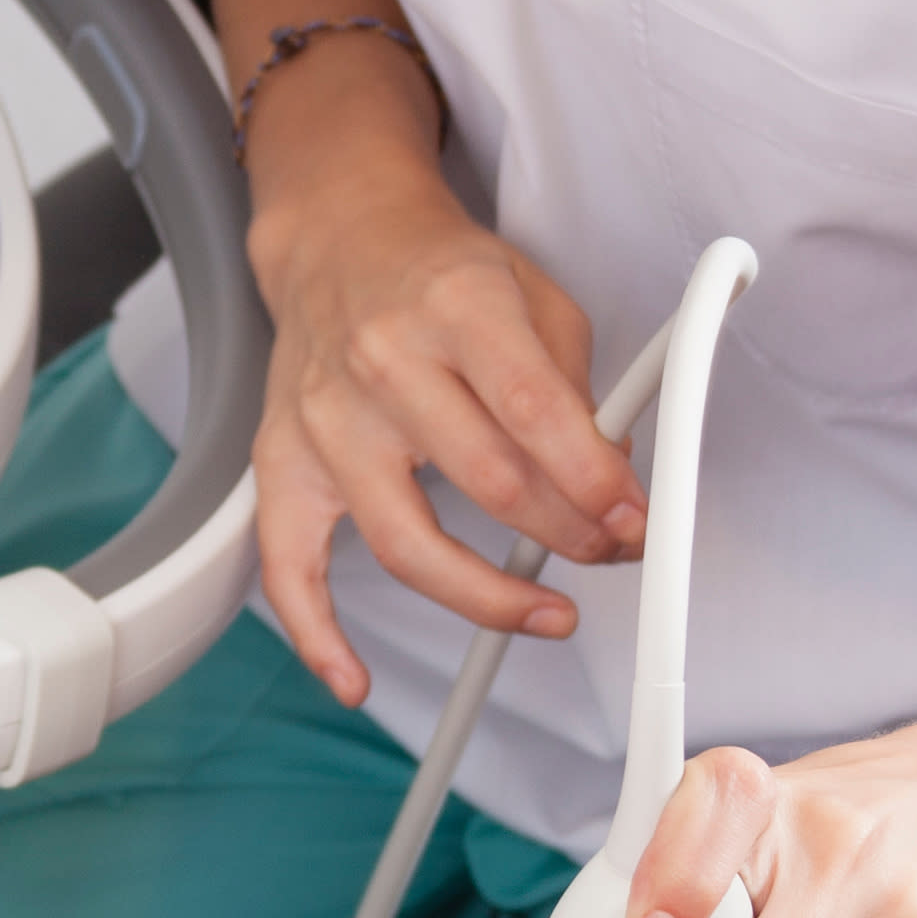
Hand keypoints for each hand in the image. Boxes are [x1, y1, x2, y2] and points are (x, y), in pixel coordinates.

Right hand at [249, 137, 647, 701]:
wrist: (340, 240)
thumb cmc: (439, 273)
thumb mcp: (532, 295)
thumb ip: (575, 386)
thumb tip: (612, 483)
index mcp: (455, 307)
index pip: (534, 410)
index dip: (595, 482)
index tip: (634, 521)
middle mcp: (383, 362)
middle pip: (487, 483)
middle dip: (569, 536)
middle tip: (611, 553)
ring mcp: (325, 418)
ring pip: (405, 542)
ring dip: (488, 596)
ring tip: (546, 612)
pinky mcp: (283, 460)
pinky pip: (287, 565)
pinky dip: (317, 632)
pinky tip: (353, 677)